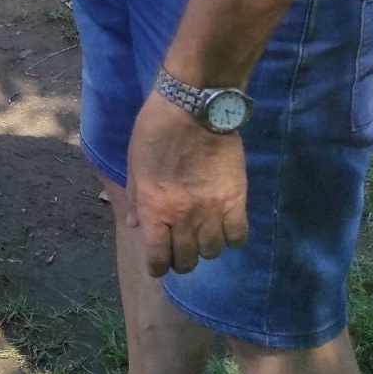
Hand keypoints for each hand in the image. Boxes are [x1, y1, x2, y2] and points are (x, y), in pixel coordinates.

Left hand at [127, 92, 249, 276]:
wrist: (193, 107)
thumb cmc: (155, 131)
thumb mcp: (134, 164)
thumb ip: (135, 199)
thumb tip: (135, 226)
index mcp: (153, 210)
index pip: (158, 260)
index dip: (158, 266)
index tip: (160, 261)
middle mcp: (183, 219)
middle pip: (187, 261)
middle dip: (181, 258)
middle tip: (181, 245)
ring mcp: (212, 212)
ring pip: (212, 252)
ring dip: (205, 247)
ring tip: (203, 232)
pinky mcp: (236, 201)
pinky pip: (238, 237)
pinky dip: (231, 237)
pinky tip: (225, 225)